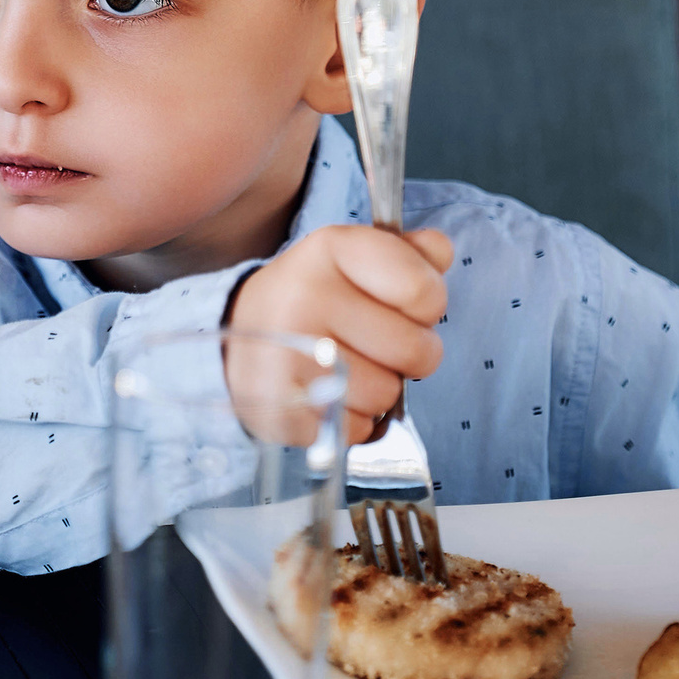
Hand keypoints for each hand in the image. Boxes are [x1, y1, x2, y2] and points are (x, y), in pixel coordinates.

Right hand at [227, 225, 453, 443]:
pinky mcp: (280, 408)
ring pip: (386, 395)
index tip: (402, 308)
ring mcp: (288, 354)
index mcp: (332, 249)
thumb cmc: (313, 300)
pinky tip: (325, 396)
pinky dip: (350, 421)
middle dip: (409, 356)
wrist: (237, 339)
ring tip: (345, 370)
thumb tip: (441, 251)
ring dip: (377, 391)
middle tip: (377, 346)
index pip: (424, 292)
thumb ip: (408, 255)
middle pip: (416, 351)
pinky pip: (355, 429)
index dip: (427, 308)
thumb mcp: (354, 261)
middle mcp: (304, 296)